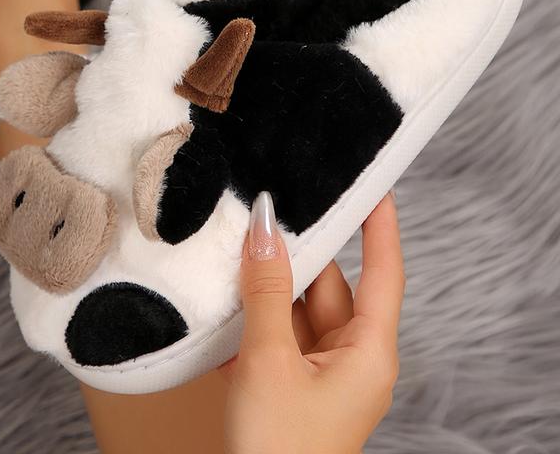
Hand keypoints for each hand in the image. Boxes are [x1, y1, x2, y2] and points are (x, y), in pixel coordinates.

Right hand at [222, 191, 403, 453]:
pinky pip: (277, 331)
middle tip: (268, 206)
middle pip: (329, 284)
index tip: (373, 182)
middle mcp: (350, 357)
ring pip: (297, 306)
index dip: (379, 225)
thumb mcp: (268, 360)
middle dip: (298, 250)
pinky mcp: (291, 382)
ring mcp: (319, 371)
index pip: (384, 271)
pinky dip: (254, 313)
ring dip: (267, 283)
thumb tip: (266, 226)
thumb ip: (266, 289)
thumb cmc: (278, 450)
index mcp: (367, 352)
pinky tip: (225, 294)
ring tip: (238, 242)